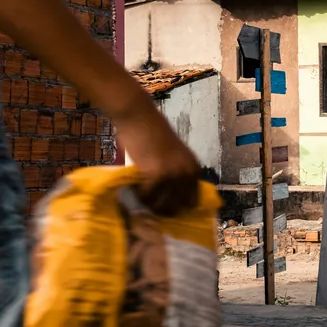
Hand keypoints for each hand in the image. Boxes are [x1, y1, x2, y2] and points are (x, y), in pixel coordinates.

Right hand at [114, 95, 200, 216]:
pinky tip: (132, 188)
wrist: (139, 117)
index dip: (175, 207)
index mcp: (194, 169)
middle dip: (160, 209)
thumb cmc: (151, 134)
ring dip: (147, 205)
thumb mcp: (172, 157)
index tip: (161, 208)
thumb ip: (175, 176)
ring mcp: (174, 174)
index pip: (191, 202)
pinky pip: (146, 197)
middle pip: (175, 208)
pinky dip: (137, 196)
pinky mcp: (157, 174)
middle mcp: (188, 173)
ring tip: (137, 198)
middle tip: (145, 206)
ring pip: (160, 206)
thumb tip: (167, 204)